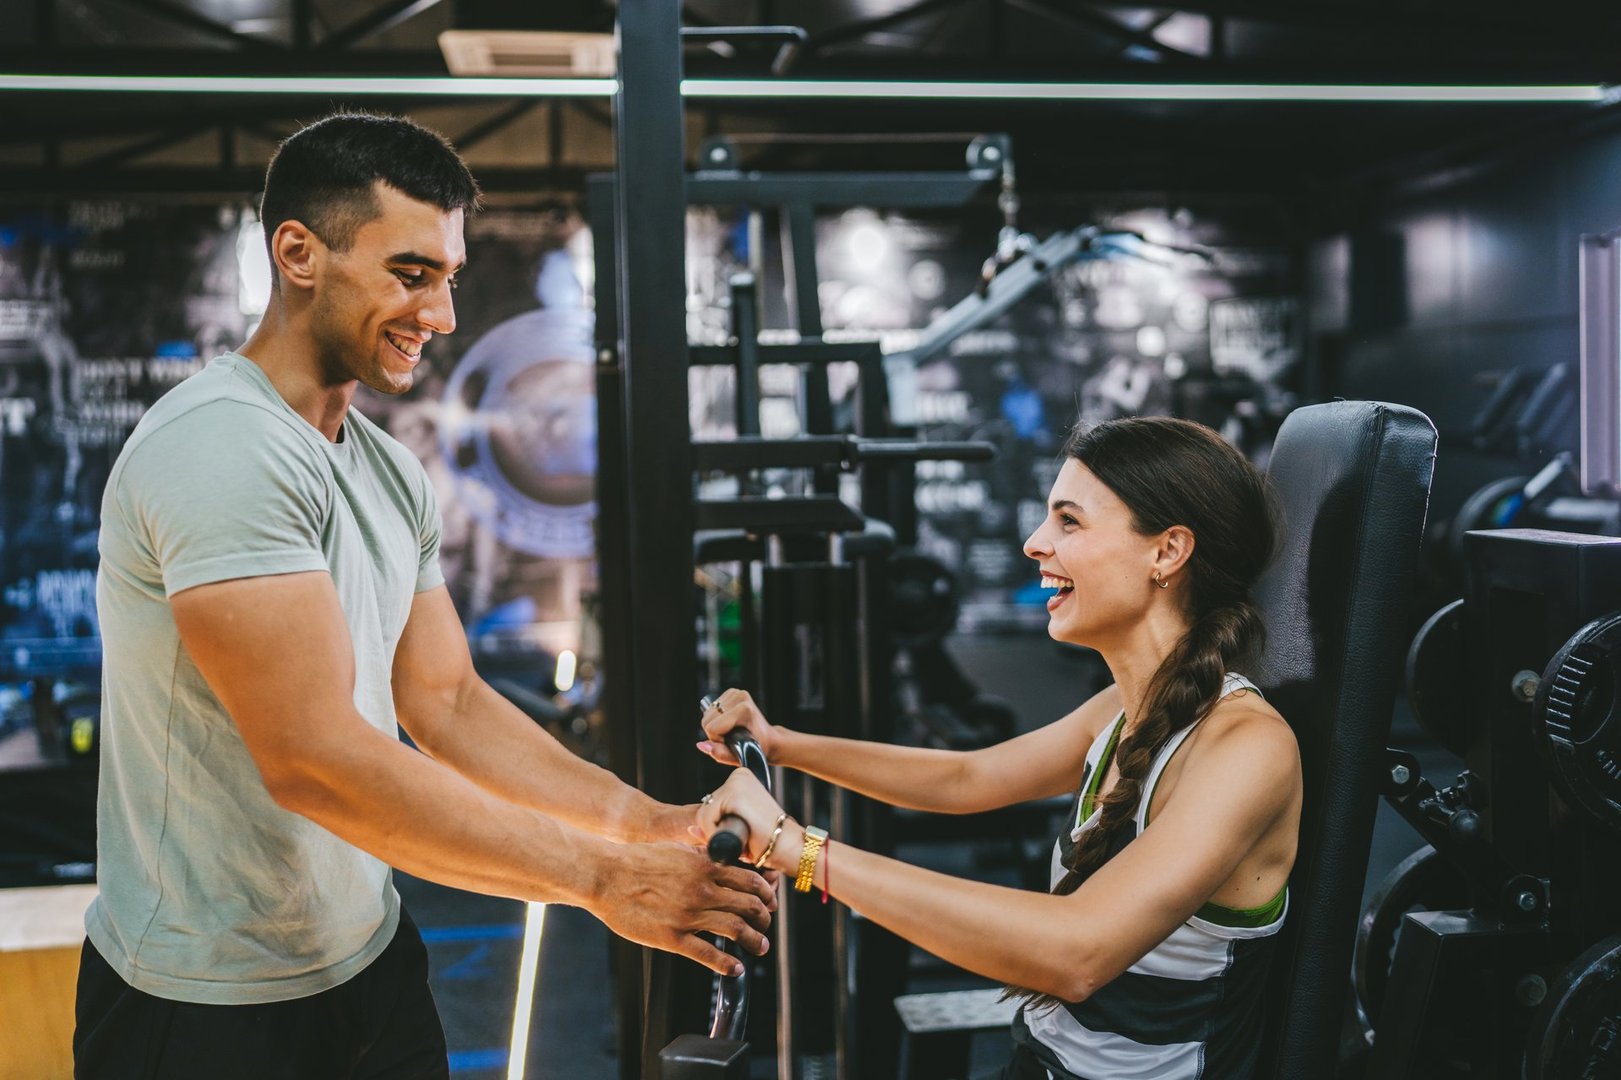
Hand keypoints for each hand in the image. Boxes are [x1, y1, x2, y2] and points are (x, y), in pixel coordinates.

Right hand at [595, 842, 774, 976]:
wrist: (606, 876)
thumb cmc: (636, 860)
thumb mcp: (676, 849)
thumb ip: (701, 854)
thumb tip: (721, 856)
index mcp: (705, 867)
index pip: (751, 881)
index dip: (766, 894)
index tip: (770, 902)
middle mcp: (702, 890)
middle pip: (749, 906)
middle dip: (764, 918)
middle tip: (766, 925)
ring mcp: (689, 915)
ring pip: (735, 929)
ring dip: (754, 940)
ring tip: (760, 946)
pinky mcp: (673, 937)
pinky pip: (708, 955)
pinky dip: (727, 964)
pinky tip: (736, 968)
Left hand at [695, 767, 802, 874]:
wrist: (788, 847)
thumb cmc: (767, 841)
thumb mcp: (737, 829)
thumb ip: (713, 826)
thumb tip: (690, 828)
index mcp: (740, 779)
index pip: (712, 805)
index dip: (721, 827)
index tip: (744, 830)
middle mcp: (738, 775)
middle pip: (706, 809)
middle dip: (718, 830)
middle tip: (745, 835)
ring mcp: (736, 782)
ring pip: (704, 816)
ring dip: (718, 834)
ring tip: (744, 835)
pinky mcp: (734, 793)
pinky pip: (707, 820)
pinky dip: (717, 834)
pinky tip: (740, 833)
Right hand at [698, 688, 780, 764]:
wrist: (768, 738)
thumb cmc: (757, 748)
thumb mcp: (739, 756)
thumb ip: (719, 753)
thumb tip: (701, 745)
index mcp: (744, 709)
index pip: (711, 727)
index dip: (717, 739)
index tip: (731, 742)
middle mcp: (740, 697)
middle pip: (707, 719)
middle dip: (715, 732)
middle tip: (731, 737)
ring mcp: (736, 693)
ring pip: (707, 714)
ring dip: (715, 725)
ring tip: (731, 730)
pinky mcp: (731, 693)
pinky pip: (711, 708)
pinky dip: (717, 718)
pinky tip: (729, 723)